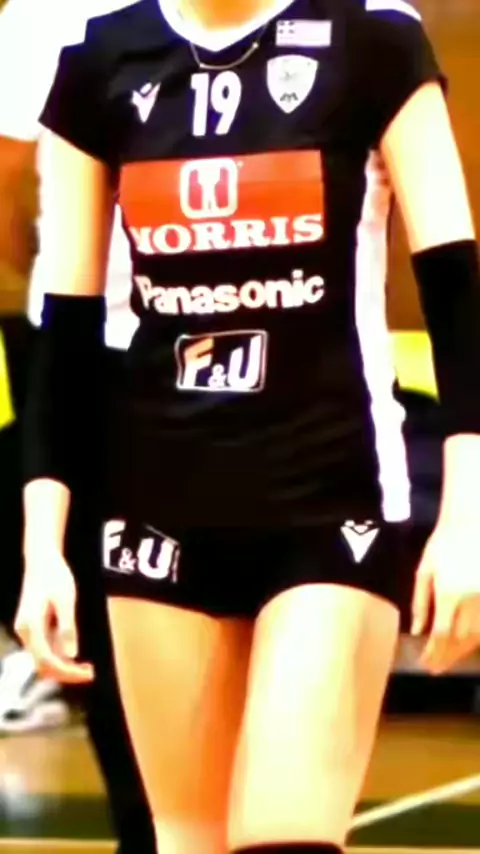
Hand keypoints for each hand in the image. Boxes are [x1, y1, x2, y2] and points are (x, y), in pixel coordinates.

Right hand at [15, 551, 93, 683]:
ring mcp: (29, 632)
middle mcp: (26, 632)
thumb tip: (71, 654)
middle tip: (90, 673)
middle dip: (65, 673)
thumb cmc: (54, 575)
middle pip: (43, 665)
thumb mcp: (65, 599)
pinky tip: (77, 658)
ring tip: (87, 668)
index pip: (46, 660)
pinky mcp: (35, 629)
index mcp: (31, 626)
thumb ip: (67, 627)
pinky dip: (61, 658)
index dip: (66, 672)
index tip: (87, 674)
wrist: (41, 559)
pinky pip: (46, 650)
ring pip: (44, 660)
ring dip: (64, 667)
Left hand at [411, 521, 479, 673]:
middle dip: (448, 656)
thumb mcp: (425, 568)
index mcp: (450, 593)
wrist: (473, 521)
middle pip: (461, 639)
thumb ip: (420, 601)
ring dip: (463, 651)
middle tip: (436, 667)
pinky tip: (468, 642)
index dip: (434, 653)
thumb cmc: (445, 542)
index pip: (441, 634)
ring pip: (478, 636)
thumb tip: (417, 630)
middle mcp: (472, 600)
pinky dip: (478, 637)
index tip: (426, 663)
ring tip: (450, 658)